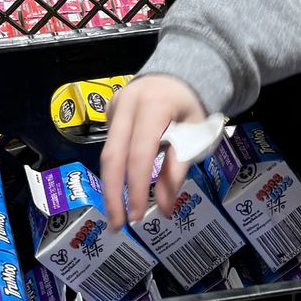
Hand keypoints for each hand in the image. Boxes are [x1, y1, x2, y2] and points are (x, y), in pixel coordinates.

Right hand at [100, 74, 206, 225]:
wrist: (177, 74)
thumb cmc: (190, 106)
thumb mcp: (194, 135)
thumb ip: (177, 170)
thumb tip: (165, 210)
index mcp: (153, 106)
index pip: (139, 155)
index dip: (137, 189)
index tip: (138, 217)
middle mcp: (127, 103)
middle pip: (113, 156)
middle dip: (113, 195)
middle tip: (117, 226)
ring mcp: (115, 104)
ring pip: (107, 152)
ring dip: (110, 186)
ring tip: (116, 215)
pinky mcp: (109, 109)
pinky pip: (110, 143)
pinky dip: (115, 168)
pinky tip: (121, 187)